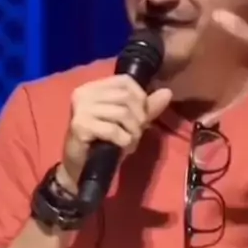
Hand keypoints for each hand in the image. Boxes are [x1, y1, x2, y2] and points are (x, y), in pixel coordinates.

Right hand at [58, 75, 171, 190]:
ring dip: (133, 132)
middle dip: (139, 118)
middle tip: (135, 134)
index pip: (125, 80)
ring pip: (122, 113)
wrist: (80, 167)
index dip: (140, 98)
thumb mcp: (128, 123)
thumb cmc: (103, 142)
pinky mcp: (80, 126)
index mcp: (93, 87)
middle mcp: (84, 93)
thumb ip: (146, 107)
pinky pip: (114, 130)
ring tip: (129, 142)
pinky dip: (124, 141)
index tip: (140, 117)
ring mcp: (80, 109)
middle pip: (126, 97)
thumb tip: (167, 92)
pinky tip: (122, 147)